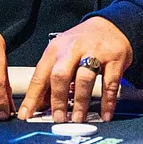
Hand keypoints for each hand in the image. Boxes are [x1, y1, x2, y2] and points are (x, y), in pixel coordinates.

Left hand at [18, 17, 133, 123]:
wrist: (110, 25)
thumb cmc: (82, 43)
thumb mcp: (62, 54)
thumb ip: (51, 77)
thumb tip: (40, 105)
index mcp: (56, 49)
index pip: (40, 75)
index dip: (32, 97)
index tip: (27, 114)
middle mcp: (73, 49)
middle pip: (60, 75)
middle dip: (57, 99)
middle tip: (58, 118)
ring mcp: (95, 52)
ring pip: (84, 79)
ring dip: (80, 102)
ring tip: (78, 118)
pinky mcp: (115, 58)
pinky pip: (110, 83)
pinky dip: (107, 101)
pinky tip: (105, 114)